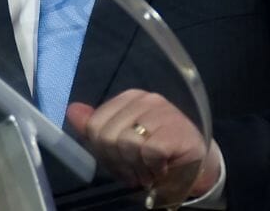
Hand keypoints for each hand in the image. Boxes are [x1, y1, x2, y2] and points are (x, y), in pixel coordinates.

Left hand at [65, 89, 220, 201]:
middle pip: (106, 135)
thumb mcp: (120, 144)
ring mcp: (163, 111)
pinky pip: (148, 151)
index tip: (120, 162)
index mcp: (129, 99)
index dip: (103, 152)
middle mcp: (146, 99)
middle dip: (118, 162)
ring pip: (125, 143)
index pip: (94, 125)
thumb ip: (96, 128)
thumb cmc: (156, 156)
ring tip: (149, 170)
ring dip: (136, 167)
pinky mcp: (176, 130)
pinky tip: (162, 169)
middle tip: (136, 170)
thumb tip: (72, 110)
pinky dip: (152, 168)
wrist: (197, 168)